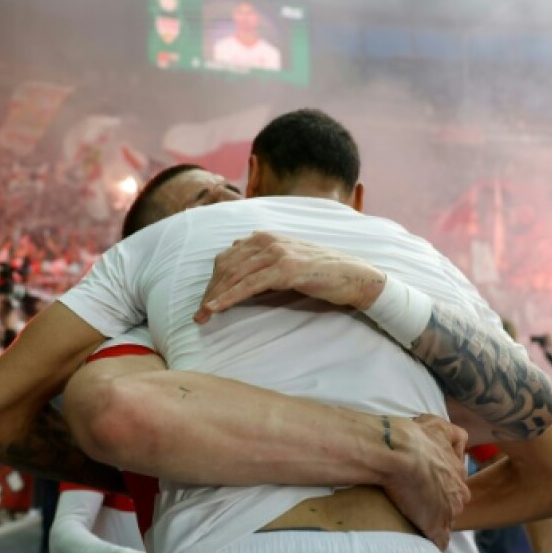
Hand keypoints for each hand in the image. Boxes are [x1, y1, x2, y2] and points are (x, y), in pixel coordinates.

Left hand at [195, 232, 385, 323]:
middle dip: (210, 291)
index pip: (228, 258)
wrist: (353, 276)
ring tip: (203, 315)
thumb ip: (263, 259)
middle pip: (226, 266)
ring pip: (234, 275)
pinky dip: (229, 297)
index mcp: (265, 237)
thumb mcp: (287, 261)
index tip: (204, 302)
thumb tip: (237, 259)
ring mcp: (277, 253)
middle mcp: (268, 240)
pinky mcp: (286, 268)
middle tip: (198, 314)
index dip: (213, 281)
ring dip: (215, 297)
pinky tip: (216, 308)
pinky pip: (249, 285)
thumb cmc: (320, 272)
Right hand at [381, 414, 471, 549]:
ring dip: (431, 523)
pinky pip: (438, 541)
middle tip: (416, 503)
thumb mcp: (438, 426)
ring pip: (445, 524)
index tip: (423, 487)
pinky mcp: (435, 527)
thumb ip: (453, 434)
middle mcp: (458, 495)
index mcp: (458, 474)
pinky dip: (429, 540)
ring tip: (412, 521)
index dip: (438, 488)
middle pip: (451, 506)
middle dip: (437, 506)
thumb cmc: (414, 437)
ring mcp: (448, 513)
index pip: (453, 487)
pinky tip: (418, 539)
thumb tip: (460, 439)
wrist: (397, 452)